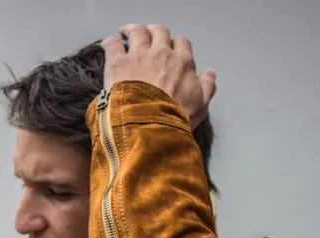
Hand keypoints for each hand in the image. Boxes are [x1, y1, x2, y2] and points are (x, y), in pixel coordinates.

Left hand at [102, 24, 216, 127]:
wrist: (151, 125)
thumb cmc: (176, 118)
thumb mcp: (201, 105)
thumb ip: (207, 87)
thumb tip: (210, 74)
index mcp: (182, 62)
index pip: (181, 43)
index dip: (175, 44)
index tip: (170, 49)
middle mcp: (161, 53)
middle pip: (159, 31)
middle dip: (154, 32)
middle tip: (148, 36)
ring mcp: (138, 56)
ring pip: (137, 31)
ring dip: (132, 30)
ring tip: (127, 32)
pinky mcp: (118, 63)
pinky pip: (112, 44)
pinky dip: (110, 42)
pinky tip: (109, 44)